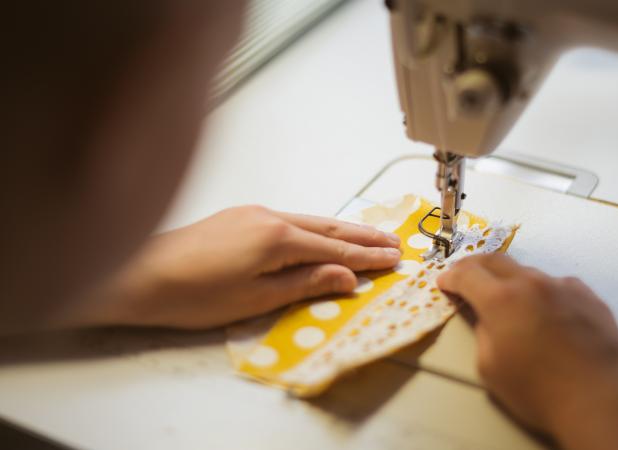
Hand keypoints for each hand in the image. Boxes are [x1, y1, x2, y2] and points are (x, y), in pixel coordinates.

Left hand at [59, 206, 401, 329]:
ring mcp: (253, 212)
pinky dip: (314, 226)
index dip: (366, 256)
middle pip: (327, 225)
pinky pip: (289, 219)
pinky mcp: (239, 215)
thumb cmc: (196, 295)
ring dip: (340, 228)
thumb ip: (306, 282)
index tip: (395, 258)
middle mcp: (270, 216)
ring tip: (368, 235)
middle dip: (362, 235)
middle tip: (394, 242)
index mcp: (279, 237)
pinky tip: (320, 232)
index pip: (335, 247)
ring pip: (309, 219)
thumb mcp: (258, 298)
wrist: (140, 275)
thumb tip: (347, 276)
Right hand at [437, 254, 617, 449]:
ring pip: (530, 273)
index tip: (445, 283)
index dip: (451, 277)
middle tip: (465, 276)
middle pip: (497, 261)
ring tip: (510, 300)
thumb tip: (487, 319)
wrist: (601, 399)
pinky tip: (548, 311)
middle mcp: (533, 283)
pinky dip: (544, 293)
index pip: (467, 274)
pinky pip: (559, 286)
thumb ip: (483, 333)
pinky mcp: (591, 298)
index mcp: (502, 299)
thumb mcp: (491, 368)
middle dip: (476, 266)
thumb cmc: (539, 391)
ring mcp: (565, 287)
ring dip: (512, 281)